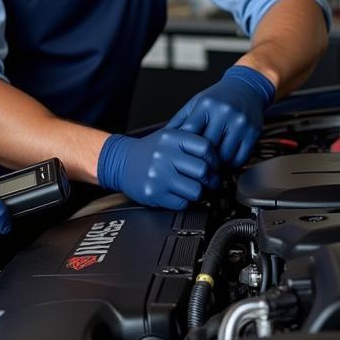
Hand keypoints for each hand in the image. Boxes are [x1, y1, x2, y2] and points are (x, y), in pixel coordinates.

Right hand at [96, 128, 217, 209]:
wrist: (120, 161)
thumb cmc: (149, 151)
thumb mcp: (168, 136)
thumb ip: (191, 142)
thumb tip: (219, 158)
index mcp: (171, 138)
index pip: (205, 147)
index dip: (214, 158)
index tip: (213, 164)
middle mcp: (164, 155)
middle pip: (203, 170)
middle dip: (209, 178)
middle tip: (207, 180)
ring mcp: (159, 175)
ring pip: (196, 190)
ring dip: (197, 192)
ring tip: (191, 187)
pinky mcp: (154, 193)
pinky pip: (182, 203)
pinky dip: (183, 201)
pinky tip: (176, 193)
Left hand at [168, 65, 275, 167]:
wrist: (247, 88)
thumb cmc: (217, 98)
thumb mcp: (196, 103)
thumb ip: (180, 120)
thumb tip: (161, 139)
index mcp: (205, 105)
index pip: (191, 132)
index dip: (185, 147)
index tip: (182, 155)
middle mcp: (224, 113)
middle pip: (208, 147)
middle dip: (201, 159)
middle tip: (196, 166)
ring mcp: (240, 123)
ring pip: (225, 156)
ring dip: (217, 165)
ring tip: (211, 165)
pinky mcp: (254, 132)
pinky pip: (241, 158)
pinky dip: (232, 164)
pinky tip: (226, 162)